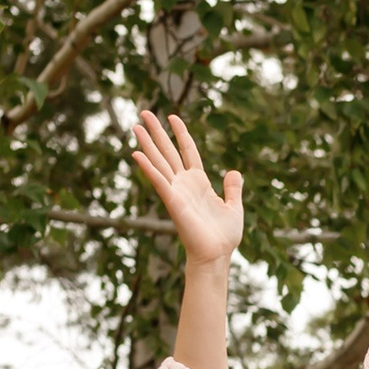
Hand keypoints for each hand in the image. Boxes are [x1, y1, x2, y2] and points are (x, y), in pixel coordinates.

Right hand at [132, 110, 241, 266]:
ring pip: (159, 162)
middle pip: (168, 151)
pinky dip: (148, 168)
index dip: (181, 133)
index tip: (173, 116)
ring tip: (135, 125)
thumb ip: (233, 188)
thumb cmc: (224, 236)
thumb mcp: (234, 207)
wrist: (217, 255)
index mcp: (199, 182)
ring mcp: (177, 191)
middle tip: (144, 112)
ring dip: (147, 144)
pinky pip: (159, 181)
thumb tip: (233, 171)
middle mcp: (184, 183)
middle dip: (156, 132)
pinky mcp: (172, 201)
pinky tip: (136, 154)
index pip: (187, 151)